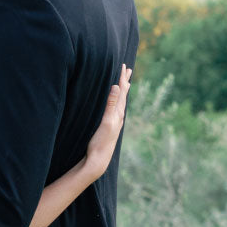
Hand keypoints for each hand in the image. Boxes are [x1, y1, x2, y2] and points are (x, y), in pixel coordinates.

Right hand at [85, 64, 131, 178]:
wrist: (99, 160)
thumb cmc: (100, 142)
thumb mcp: (106, 122)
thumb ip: (110, 104)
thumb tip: (117, 86)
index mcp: (118, 113)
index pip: (121, 92)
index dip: (122, 79)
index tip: (124, 67)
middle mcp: (118, 116)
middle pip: (124, 95)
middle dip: (125, 82)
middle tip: (128, 70)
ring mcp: (115, 122)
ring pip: (121, 102)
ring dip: (122, 92)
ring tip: (124, 84)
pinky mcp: (110, 127)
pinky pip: (116, 110)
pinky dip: (117, 102)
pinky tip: (116, 105)